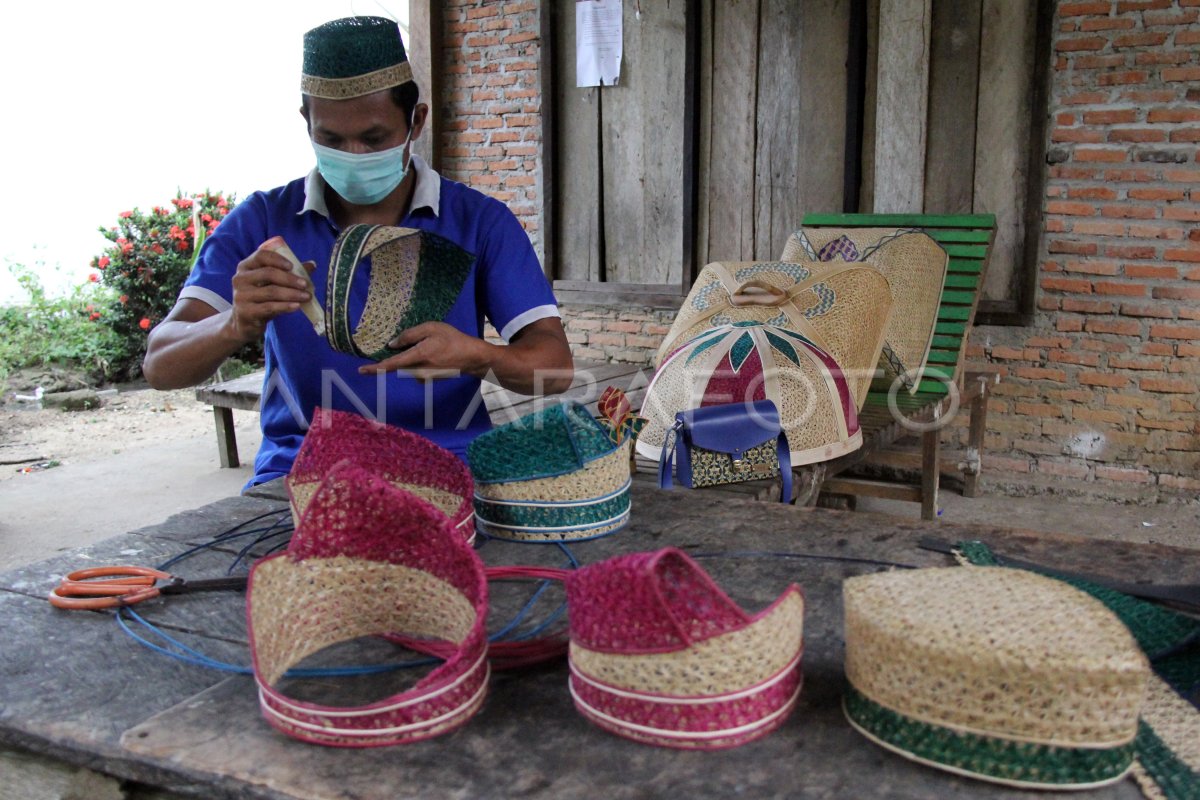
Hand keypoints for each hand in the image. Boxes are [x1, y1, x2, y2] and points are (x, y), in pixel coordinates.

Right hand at [228, 242, 314, 341]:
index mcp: (246, 266)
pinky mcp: (245, 312)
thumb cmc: (261, 298)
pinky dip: (285, 306)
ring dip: (292, 293)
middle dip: (290, 279)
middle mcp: (240, 279)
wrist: (244, 323)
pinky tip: (297, 306)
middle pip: (268, 273)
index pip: (261, 256)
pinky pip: (269, 307)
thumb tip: (312, 265)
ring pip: (271, 292)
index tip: (292, 266)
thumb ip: (289, 273)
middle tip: (305, 284)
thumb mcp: (271, 283)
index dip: (278, 259)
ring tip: (307, 296)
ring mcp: (241, 296)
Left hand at [358, 321, 485, 380]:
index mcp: (417, 356)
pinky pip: (417, 369)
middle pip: (399, 365)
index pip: (391, 365)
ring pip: (408, 366)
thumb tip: (392, 345)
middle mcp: (418, 371)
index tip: (361, 370)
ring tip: (432, 347)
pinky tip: (435, 354)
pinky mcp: (429, 379)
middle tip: (418, 345)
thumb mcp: (431, 328)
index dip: (375, 368)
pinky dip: (420, 361)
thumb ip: (409, 335)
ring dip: (412, 357)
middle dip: (400, 356)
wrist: (471, 358)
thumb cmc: (453, 339)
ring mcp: (424, 377)